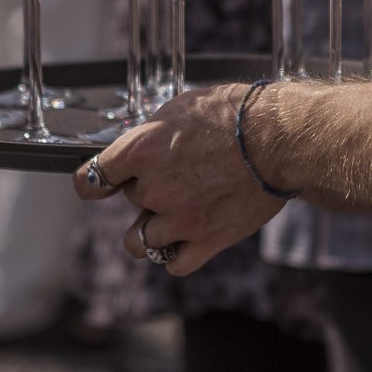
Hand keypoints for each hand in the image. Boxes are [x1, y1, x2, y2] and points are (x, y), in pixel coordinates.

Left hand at [72, 84, 287, 275]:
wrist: (279, 139)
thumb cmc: (236, 114)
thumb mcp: (182, 108)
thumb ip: (154, 134)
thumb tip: (143, 147)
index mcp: (141, 150)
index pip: (92, 178)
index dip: (92, 183)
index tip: (94, 186)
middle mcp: (153, 188)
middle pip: (130, 201)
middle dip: (147, 191)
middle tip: (178, 176)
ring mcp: (179, 219)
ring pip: (140, 241)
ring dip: (151, 230)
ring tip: (170, 218)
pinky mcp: (207, 240)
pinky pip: (174, 263)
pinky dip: (176, 255)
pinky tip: (185, 241)